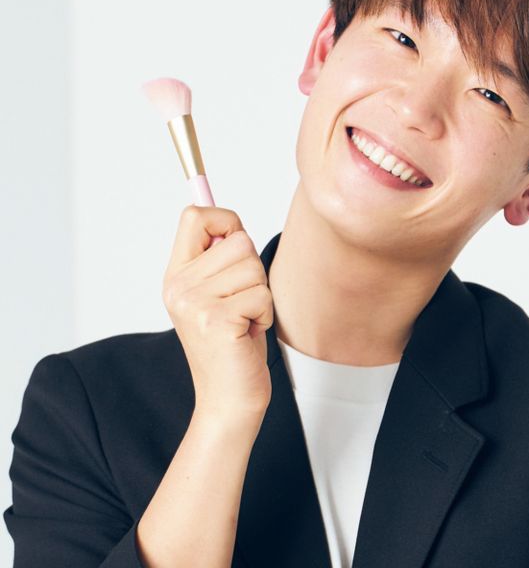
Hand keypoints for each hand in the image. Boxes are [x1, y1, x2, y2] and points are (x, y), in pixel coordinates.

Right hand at [161, 205, 273, 424]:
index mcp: (176, 275)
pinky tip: (248, 333)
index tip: (235, 244)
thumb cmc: (233, 343)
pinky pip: (262, 294)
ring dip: (260, 294)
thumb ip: (221, 259)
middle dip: (253, 270)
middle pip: (238, 240)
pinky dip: (264, 314)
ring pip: (254, 267)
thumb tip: (233, 222)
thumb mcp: (219, 293)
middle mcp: (179, 286)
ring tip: (244, 319)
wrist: (228, 399)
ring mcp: (195, 303)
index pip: (195, 216)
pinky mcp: (217, 320)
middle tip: (242, 302)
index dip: (226, 221)